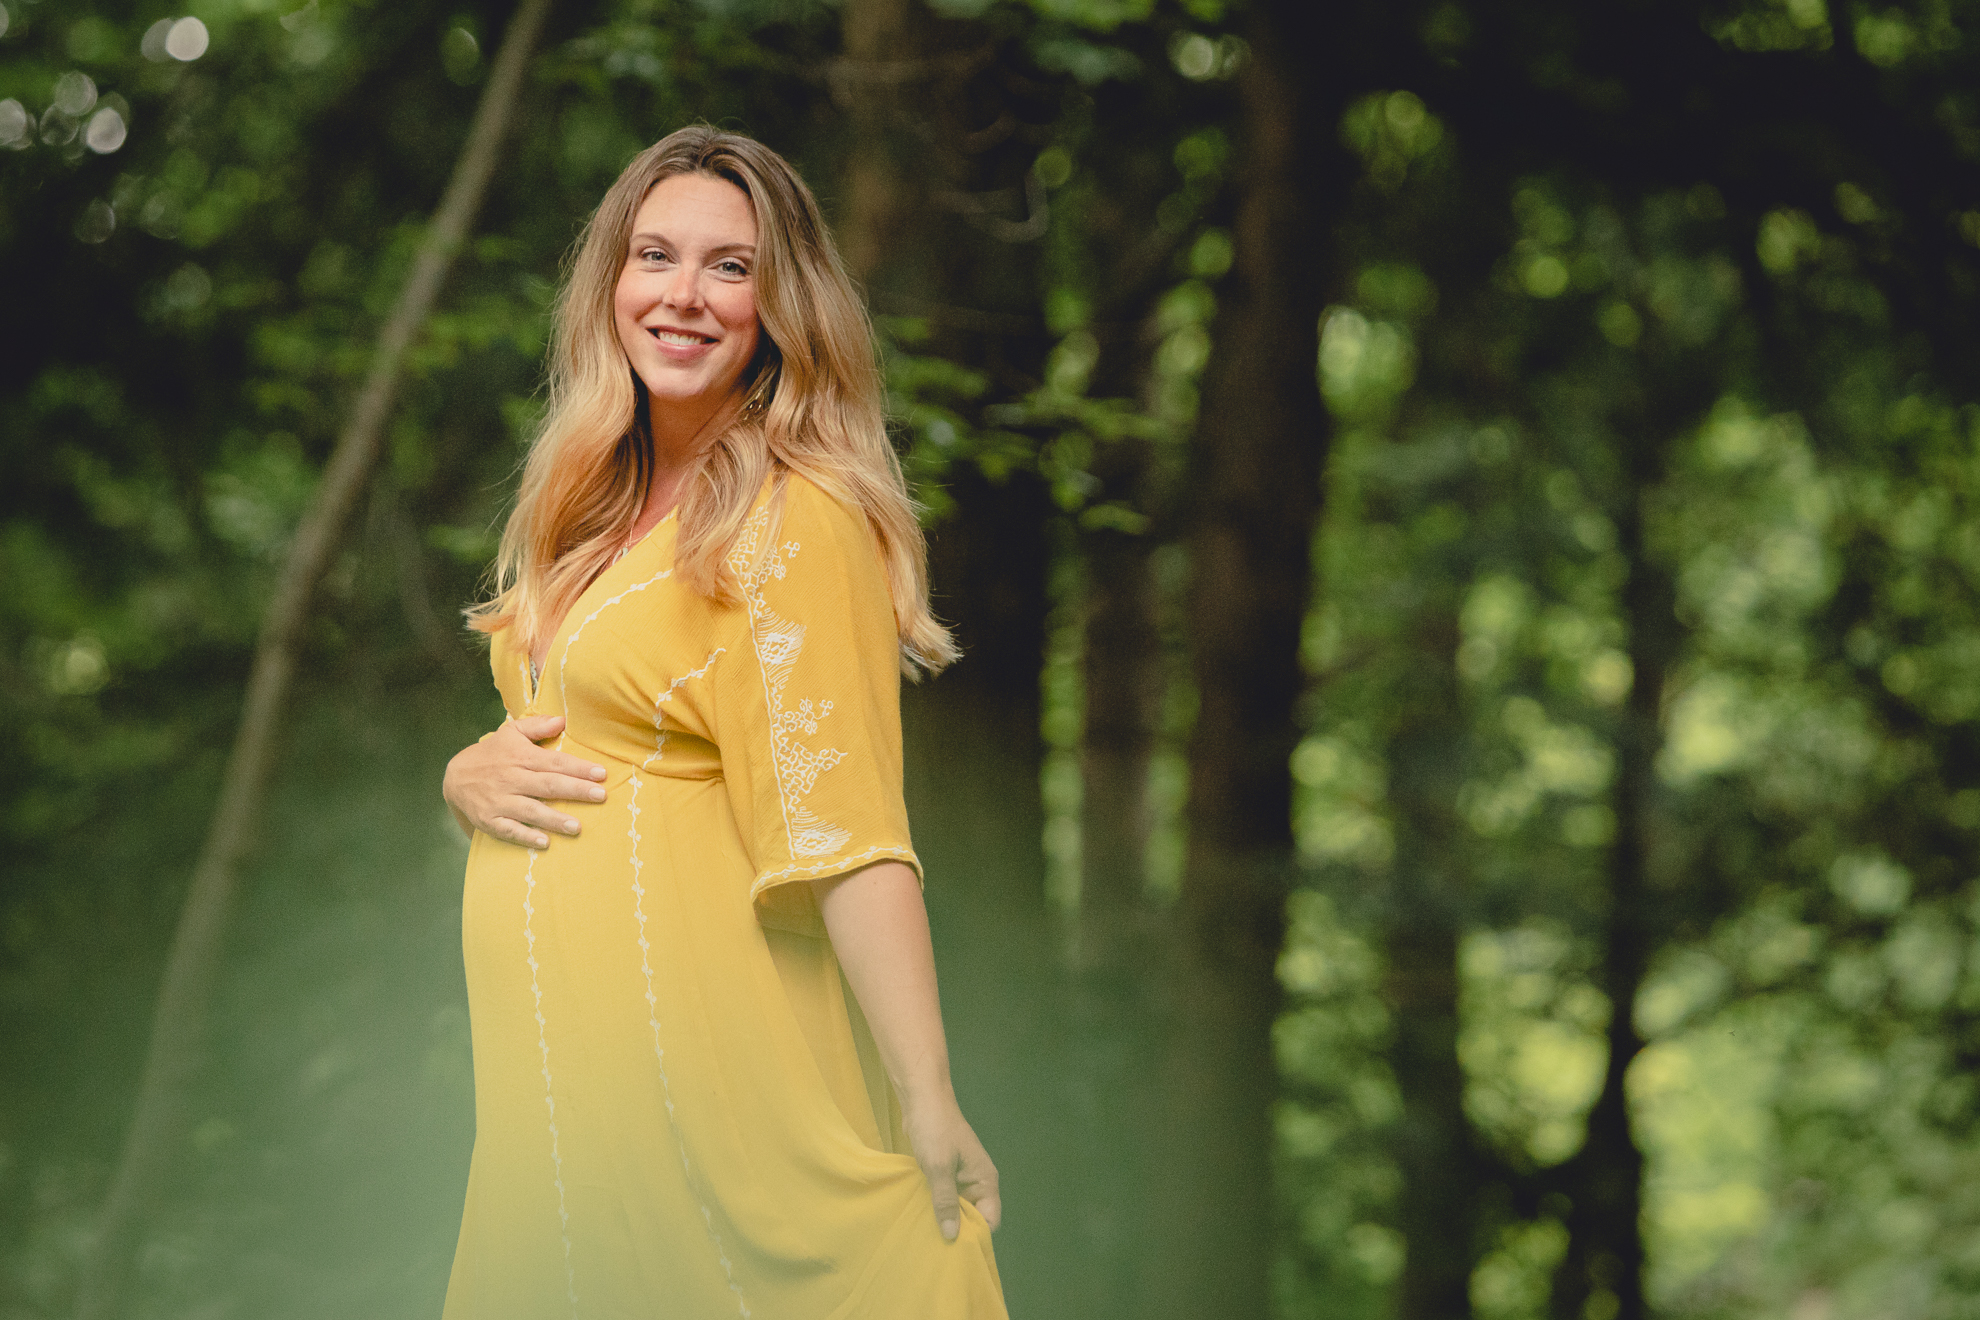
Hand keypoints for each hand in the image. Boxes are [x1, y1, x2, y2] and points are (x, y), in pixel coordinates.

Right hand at [443, 714, 606, 848]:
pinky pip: (509, 830)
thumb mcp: (511, 732)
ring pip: (530, 810)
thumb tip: (563, 720)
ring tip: (576, 827)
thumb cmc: (492, 754)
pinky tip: (544, 842)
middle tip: (600, 796)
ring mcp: (500, 801)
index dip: (578, 768)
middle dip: (575, 790)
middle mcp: (512, 779)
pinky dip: (525, 837)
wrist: (454, 776)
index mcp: (521, 757)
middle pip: (547, 785)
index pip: (554, 762)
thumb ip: (537, 726)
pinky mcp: (489, 820)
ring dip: (554, 819)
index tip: (601, 773)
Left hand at [902, 1092, 1000, 1242]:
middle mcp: (977, 1181)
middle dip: (958, 1229)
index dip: (975, 1234)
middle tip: (936, 1248)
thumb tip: (952, 1236)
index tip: (955, 1250)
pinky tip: (921, 1216)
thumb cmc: (935, 1131)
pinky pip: (945, 1196)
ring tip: (927, 1236)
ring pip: (957, 1207)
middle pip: (973, 1216)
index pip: (989, 1219)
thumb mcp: (939, 1168)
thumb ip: (946, 1202)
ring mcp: (960, 1176)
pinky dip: (936, 1206)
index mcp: (985, 1180)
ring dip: (945, 1218)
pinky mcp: (945, 1172)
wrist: (922, 1099)